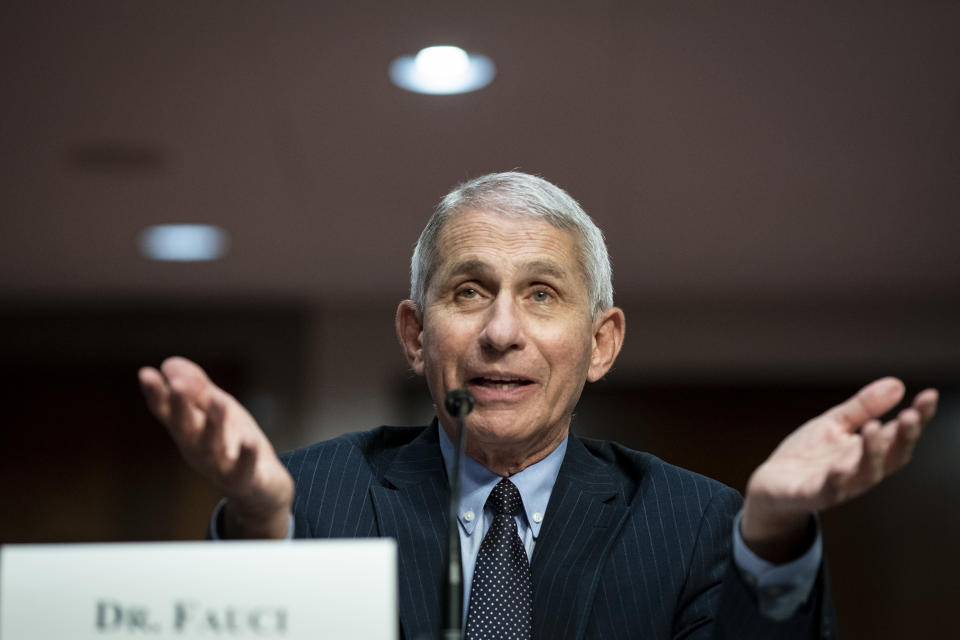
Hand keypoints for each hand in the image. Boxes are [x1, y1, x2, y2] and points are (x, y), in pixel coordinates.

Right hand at [138, 356, 293, 538]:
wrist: (262, 488)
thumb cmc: (234, 443)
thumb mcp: (217, 409)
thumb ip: (197, 388)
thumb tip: (169, 364)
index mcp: (189, 431)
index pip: (168, 412)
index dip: (157, 394)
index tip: (146, 374)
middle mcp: (199, 450)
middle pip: (185, 429)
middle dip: (180, 408)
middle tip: (178, 386)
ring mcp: (220, 468)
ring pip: (213, 449)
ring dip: (215, 426)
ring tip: (219, 401)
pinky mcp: (245, 481)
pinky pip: (243, 471)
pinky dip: (246, 458)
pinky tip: (249, 442)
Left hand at [741, 377, 937, 562]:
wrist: (770, 486)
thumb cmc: (808, 456)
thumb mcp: (834, 424)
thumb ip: (863, 408)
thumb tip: (898, 384)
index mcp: (867, 451)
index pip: (899, 435)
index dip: (918, 418)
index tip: (930, 395)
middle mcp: (860, 470)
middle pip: (892, 457)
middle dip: (904, 437)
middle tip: (911, 415)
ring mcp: (838, 484)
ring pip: (865, 474)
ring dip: (873, 453)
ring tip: (875, 427)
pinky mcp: (813, 495)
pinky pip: (828, 491)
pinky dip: (835, 481)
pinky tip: (837, 468)